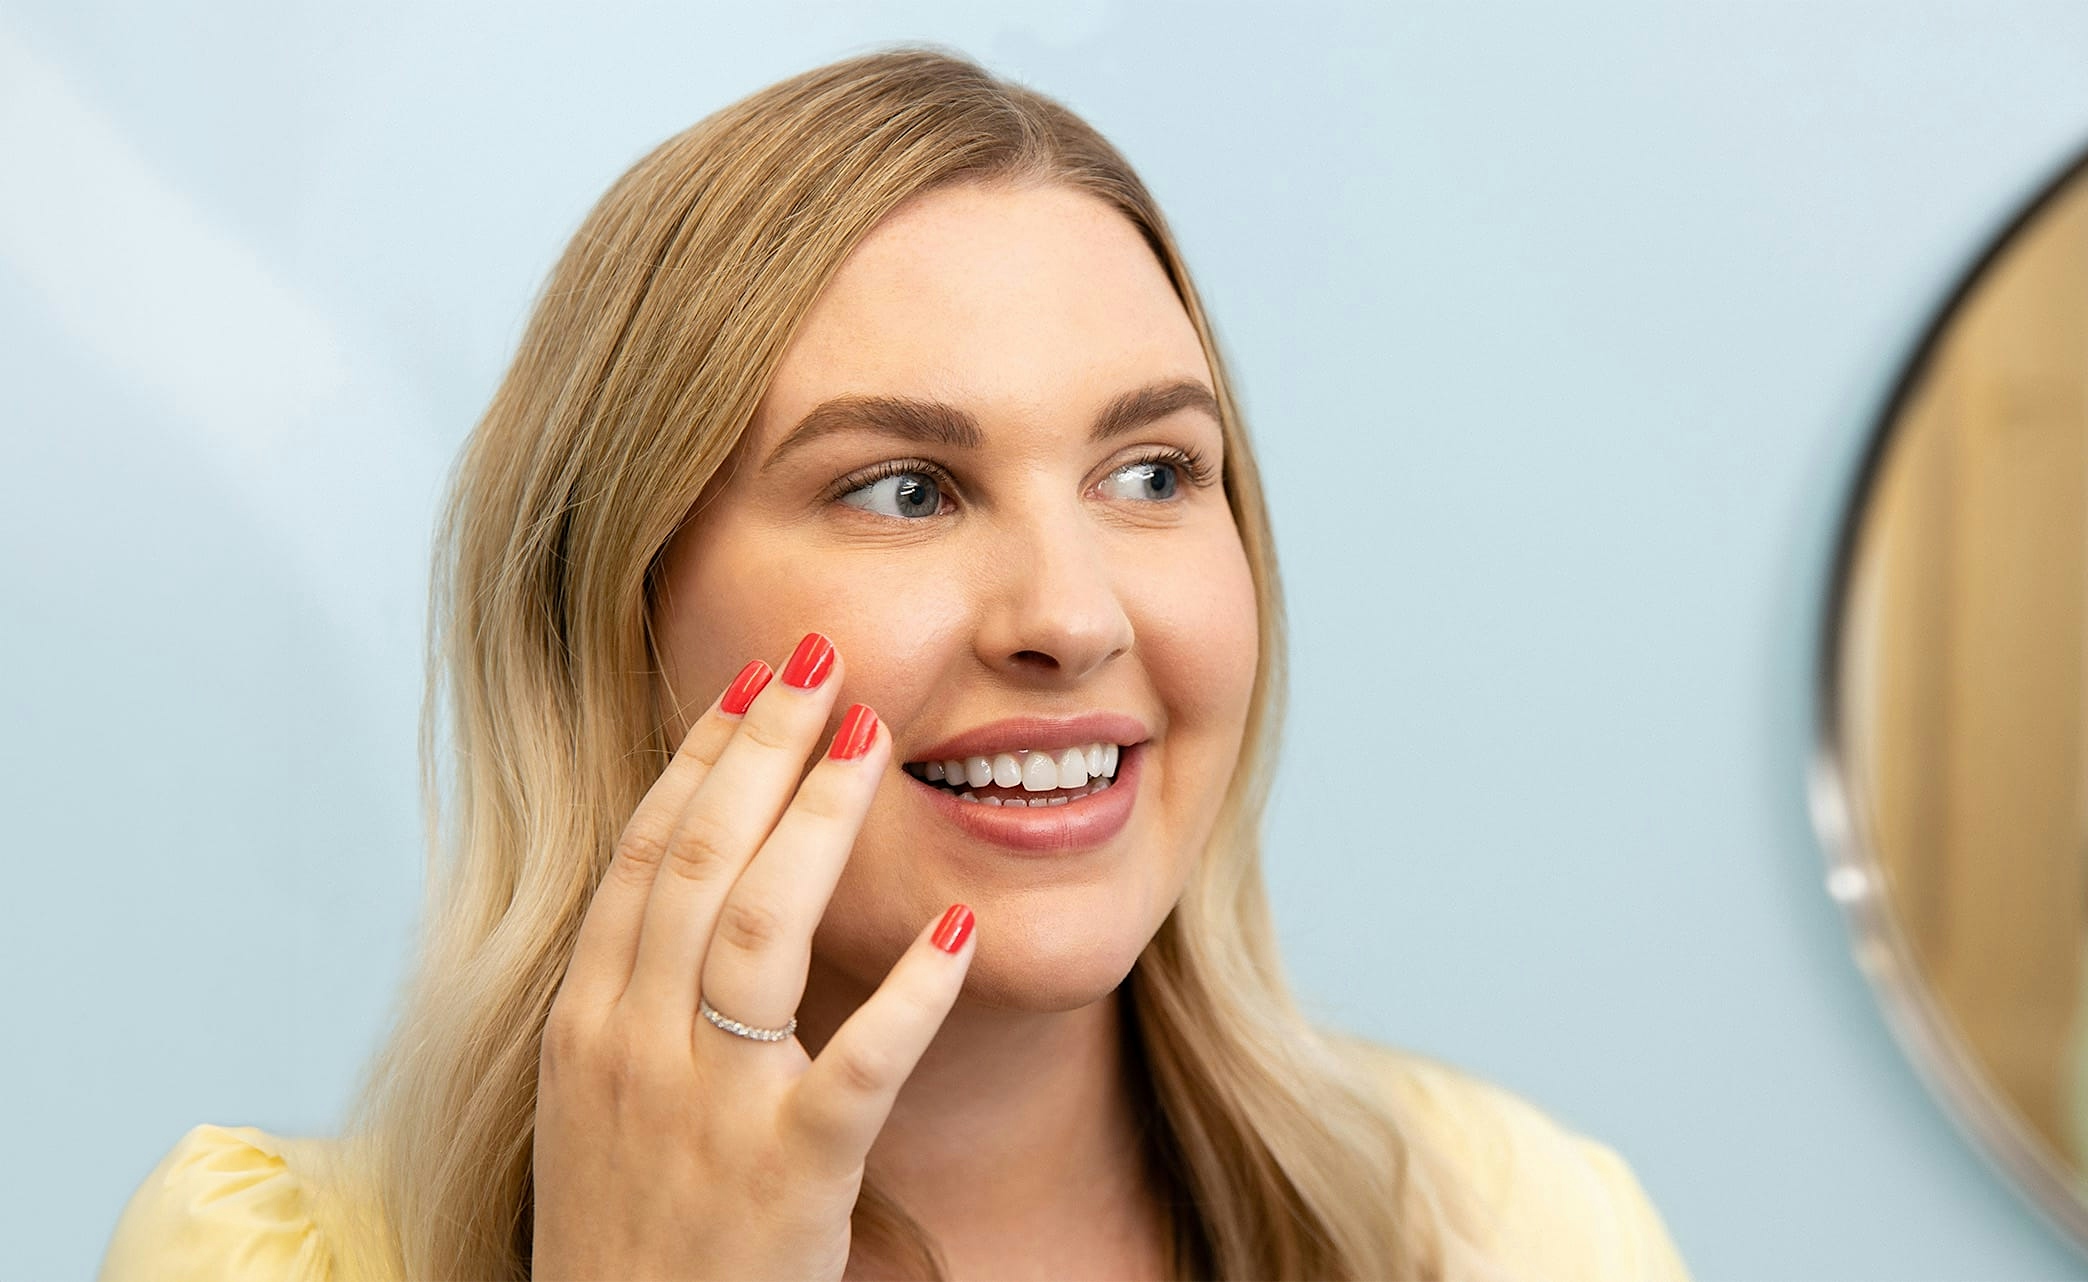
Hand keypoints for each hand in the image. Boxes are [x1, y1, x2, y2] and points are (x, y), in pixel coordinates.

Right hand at [530, 634, 975, 1280]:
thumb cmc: (630, 1227)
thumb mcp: (597, 1098)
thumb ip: (638, 993)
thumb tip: (697, 882)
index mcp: (588, 1021)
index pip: (643, 854)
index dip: (699, 756)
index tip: (750, 681)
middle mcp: (632, 1047)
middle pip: (696, 859)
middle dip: (761, 747)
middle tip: (819, 657)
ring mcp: (705, 1111)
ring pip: (758, 930)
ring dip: (818, 819)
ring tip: (873, 733)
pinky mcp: (785, 1178)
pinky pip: (856, 1068)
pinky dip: (910, 999)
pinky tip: (955, 935)